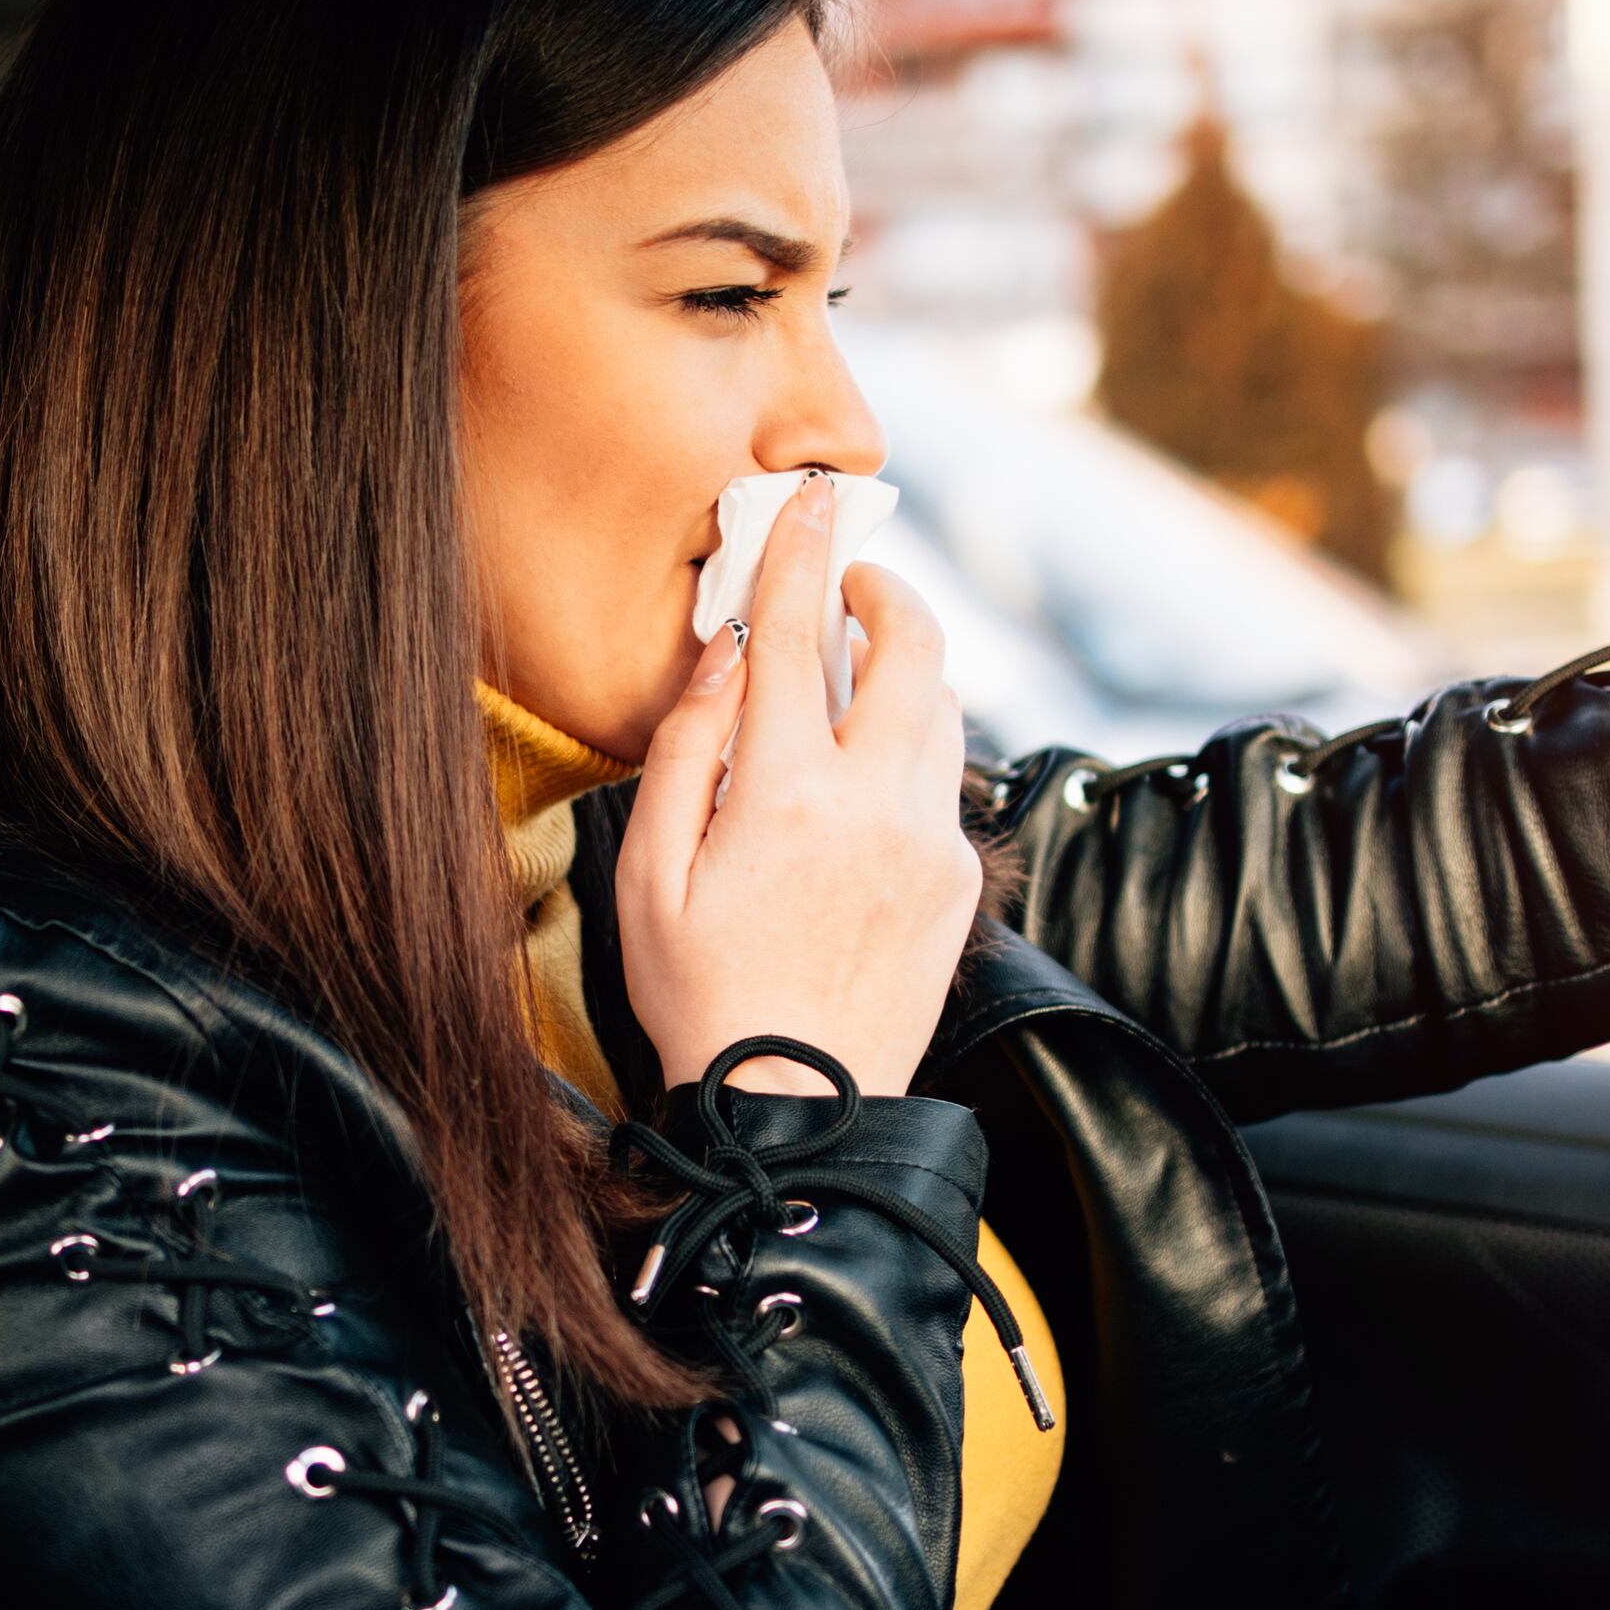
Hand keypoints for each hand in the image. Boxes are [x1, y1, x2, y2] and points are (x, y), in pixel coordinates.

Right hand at [614, 474, 976, 1103]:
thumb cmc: (701, 997)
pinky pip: (941, 784)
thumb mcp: (650, 876)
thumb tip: (725, 655)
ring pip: (942, 710)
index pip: (793, 638)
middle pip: (913, 648)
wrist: (796, 1110)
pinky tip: (858, 787)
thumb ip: (687, 750)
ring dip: (904, 670)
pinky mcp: (958, 881)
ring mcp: (930, 843)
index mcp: (787, 798)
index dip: (796, 555)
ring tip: (853, 675)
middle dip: (883, 592)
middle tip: (847, 583)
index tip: (805, 499)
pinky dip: (905, 755)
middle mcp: (876, 808)